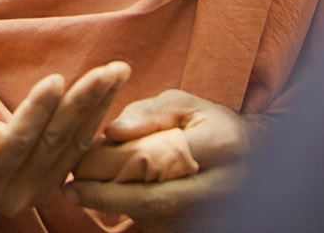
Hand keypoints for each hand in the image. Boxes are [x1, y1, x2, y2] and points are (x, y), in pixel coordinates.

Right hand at [0, 61, 129, 215]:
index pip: (18, 143)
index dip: (37, 111)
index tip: (57, 79)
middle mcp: (18, 195)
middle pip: (54, 143)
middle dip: (82, 104)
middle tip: (108, 72)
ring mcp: (39, 191)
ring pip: (73, 144)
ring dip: (98, 106)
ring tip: (118, 73)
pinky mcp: (52, 179)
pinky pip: (78, 145)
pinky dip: (95, 115)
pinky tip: (110, 91)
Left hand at [68, 89, 252, 231]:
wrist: (252, 155)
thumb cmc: (207, 123)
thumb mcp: (181, 104)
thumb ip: (146, 113)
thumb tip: (112, 132)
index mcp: (219, 144)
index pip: (158, 159)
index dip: (112, 167)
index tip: (76, 168)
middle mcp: (224, 184)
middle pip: (154, 200)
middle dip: (106, 197)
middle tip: (71, 190)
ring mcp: (219, 212)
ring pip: (157, 219)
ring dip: (119, 209)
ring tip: (88, 192)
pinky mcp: (209, 227)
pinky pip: (165, 228)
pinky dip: (139, 218)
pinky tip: (120, 203)